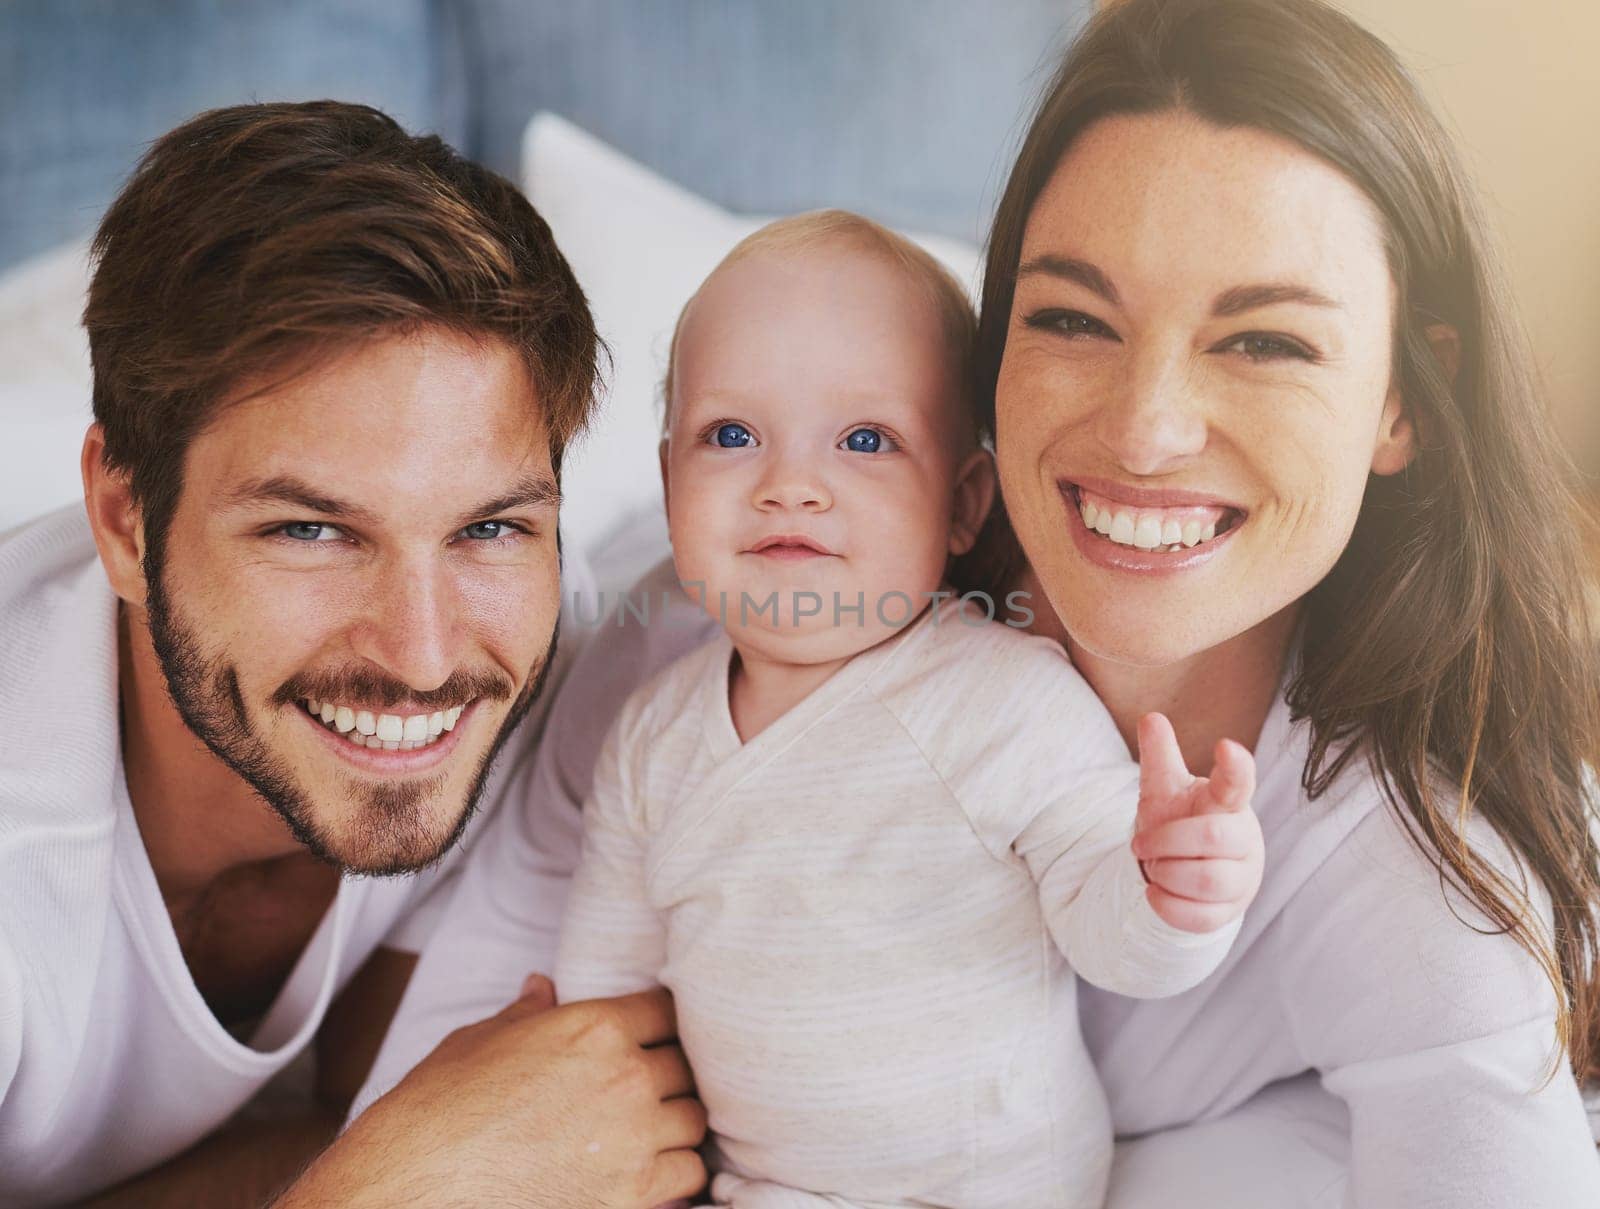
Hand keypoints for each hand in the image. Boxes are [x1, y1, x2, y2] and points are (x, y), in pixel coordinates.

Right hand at [276, 978, 706, 1208]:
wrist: (414, 1186)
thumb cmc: (438, 1110)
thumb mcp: (480, 1040)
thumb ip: (528, 1012)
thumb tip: (542, 987)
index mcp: (593, 1028)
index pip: (666, 1010)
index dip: (659, 1024)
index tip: (652, 1037)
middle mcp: (625, 1077)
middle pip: (685, 1067)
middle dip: (668, 1076)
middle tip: (645, 1089)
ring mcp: (634, 1138)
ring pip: (694, 1121)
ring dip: (675, 1125)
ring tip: (648, 1132)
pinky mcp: (632, 1195)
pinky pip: (688, 1175)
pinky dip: (674, 1173)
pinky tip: (647, 1171)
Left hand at [1130, 712, 1263, 933]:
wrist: (1183, 869)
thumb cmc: (1180, 819)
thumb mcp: (1165, 788)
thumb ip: (1160, 755)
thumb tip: (1151, 717)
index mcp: (1228, 803)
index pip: (1239, 782)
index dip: (1235, 767)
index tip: (1225, 745)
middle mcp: (1244, 839)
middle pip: (1212, 838)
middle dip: (1166, 842)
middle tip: (1140, 845)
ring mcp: (1242, 878)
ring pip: (1206, 881)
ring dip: (1165, 874)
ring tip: (1152, 867)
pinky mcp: (1229, 912)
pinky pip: (1199, 916)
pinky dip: (1166, 904)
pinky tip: (1154, 892)